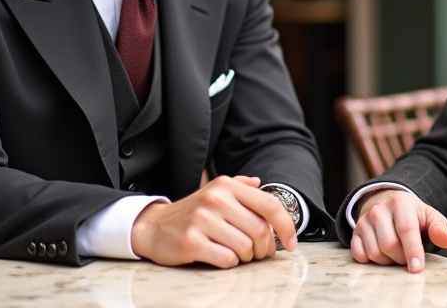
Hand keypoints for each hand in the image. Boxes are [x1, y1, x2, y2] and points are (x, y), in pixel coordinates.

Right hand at [130, 175, 297, 267]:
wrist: (154, 226)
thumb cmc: (192, 213)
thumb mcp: (215, 192)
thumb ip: (240, 187)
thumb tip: (260, 183)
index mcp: (227, 186)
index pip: (270, 204)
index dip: (286, 226)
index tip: (292, 242)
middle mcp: (215, 199)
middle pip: (259, 230)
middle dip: (265, 248)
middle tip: (259, 253)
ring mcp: (202, 220)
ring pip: (245, 247)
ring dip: (247, 257)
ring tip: (238, 254)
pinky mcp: (191, 242)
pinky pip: (227, 259)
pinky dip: (230, 263)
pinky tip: (221, 257)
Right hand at [350, 189, 446, 272]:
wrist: (390, 206)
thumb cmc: (414, 216)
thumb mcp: (430, 218)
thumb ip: (440, 229)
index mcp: (400, 203)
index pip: (406, 229)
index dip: (412, 251)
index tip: (417, 268)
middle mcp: (379, 209)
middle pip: (389, 244)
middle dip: (401, 258)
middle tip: (408, 258)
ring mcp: (365, 220)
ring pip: (374, 252)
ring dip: (387, 262)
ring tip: (396, 255)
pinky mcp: (355, 231)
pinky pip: (359, 254)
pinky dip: (370, 261)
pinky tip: (381, 255)